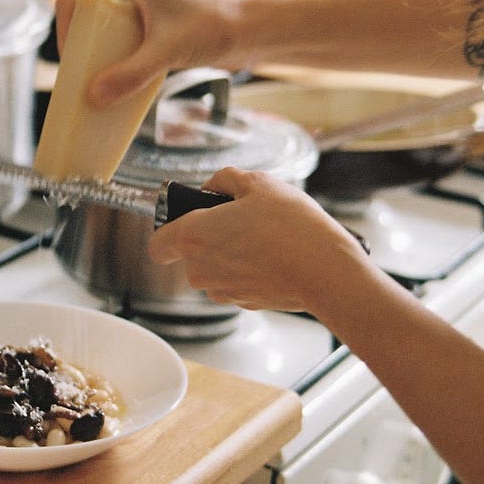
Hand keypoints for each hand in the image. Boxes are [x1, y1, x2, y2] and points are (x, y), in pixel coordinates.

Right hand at [53, 0, 248, 106]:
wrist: (253, 30)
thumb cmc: (217, 24)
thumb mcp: (167, 51)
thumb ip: (130, 74)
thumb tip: (95, 95)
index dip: (64, 29)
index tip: (70, 59)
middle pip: (88, 17)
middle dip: (82, 48)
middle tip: (82, 76)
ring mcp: (145, 6)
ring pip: (106, 32)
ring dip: (101, 57)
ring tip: (99, 84)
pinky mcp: (156, 25)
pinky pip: (125, 42)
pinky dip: (119, 62)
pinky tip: (122, 84)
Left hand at [146, 168, 376, 314]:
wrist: (325, 270)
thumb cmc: (290, 226)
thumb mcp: (257, 183)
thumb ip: (225, 179)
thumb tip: (213, 185)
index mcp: (192, 237)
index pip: (158, 244)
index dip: (169, 230)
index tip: (189, 219)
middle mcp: (200, 270)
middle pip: (191, 254)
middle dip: (211, 236)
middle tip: (242, 218)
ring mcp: (222, 291)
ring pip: (215, 269)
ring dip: (231, 254)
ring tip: (264, 236)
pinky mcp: (245, 303)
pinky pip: (237, 282)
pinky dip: (250, 270)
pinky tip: (274, 256)